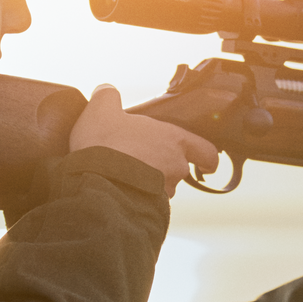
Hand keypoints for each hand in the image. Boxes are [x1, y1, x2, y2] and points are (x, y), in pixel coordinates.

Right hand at [69, 84, 219, 197]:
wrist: (95, 184)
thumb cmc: (105, 145)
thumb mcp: (101, 110)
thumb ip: (108, 96)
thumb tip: (107, 91)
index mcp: (174, 140)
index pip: (206, 151)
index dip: (206, 157)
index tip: (204, 163)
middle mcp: (176, 167)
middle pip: (180, 171)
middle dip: (165, 168)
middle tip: (143, 163)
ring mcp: (165, 192)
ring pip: (164, 189)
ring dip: (150, 184)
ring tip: (124, 178)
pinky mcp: (150, 210)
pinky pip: (148, 204)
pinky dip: (137, 198)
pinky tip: (117, 191)